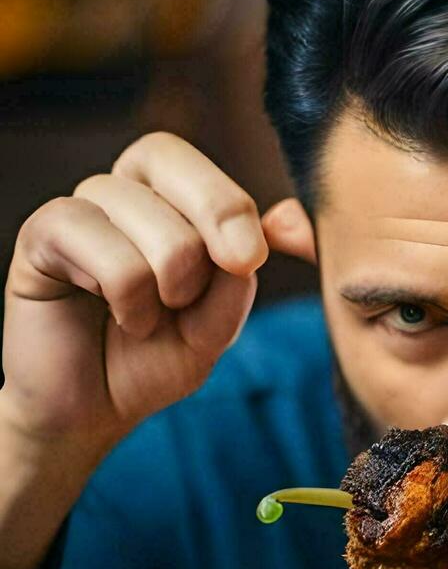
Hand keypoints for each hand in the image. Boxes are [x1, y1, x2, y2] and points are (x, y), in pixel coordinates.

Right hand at [1, 132, 267, 449]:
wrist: (95, 412)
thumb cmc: (154, 360)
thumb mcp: (217, 323)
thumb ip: (245, 273)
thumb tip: (286, 218)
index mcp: (166, 201)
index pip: (197, 162)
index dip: (229, 203)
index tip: (248, 261)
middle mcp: (120, 194)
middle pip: (164, 156)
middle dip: (209, 223)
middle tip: (202, 291)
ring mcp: (77, 211)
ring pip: (143, 212)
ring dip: (167, 282)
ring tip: (151, 319)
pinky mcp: (40, 238)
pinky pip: (94, 238)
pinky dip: (127, 292)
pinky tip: (125, 317)